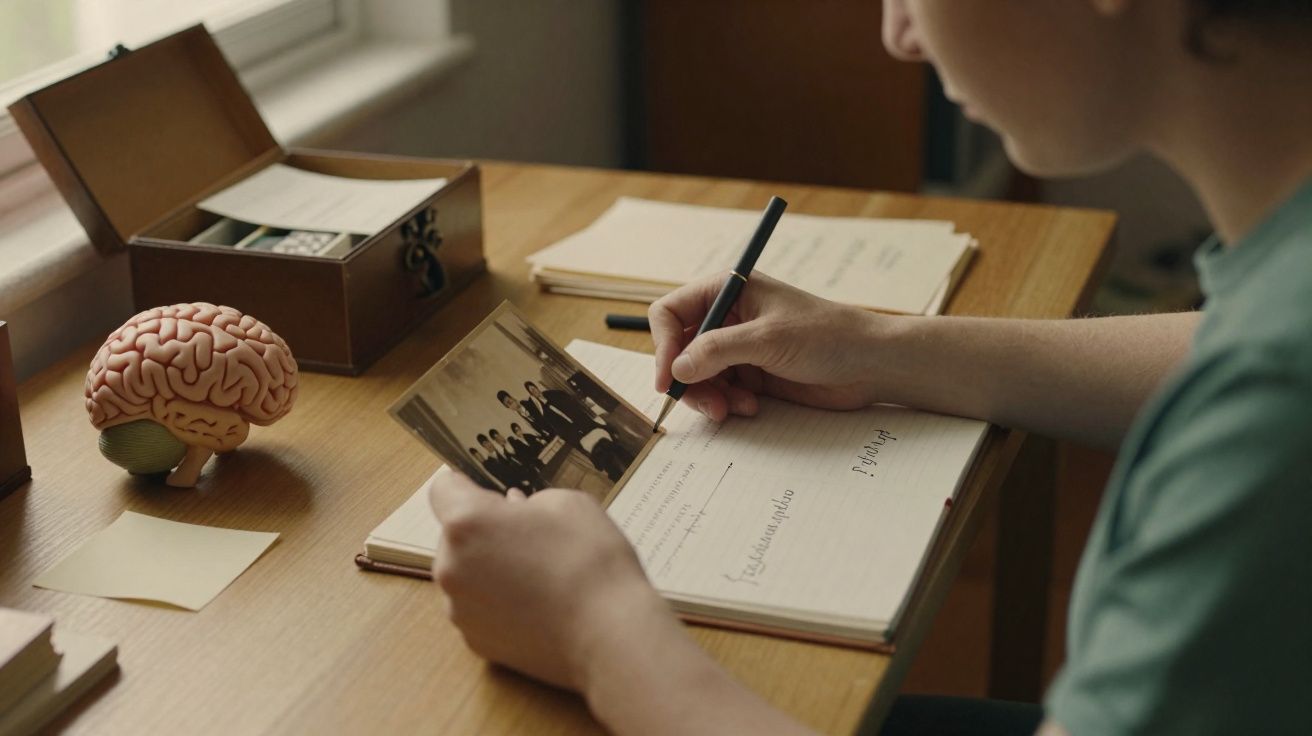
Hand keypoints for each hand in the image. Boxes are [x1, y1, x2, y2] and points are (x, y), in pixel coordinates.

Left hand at [427, 472, 681, 691]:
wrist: (609, 635)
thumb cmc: (590, 562)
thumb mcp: (567, 504)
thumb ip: (529, 502)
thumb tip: (515, 512)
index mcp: (468, 522)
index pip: (443, 488)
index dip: (466, 485)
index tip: (488, 491)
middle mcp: (451, 566)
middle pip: (454, 536)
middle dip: (484, 531)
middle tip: (529, 536)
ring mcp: (460, 609)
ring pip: (466, 575)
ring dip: (490, 569)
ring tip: (539, 576)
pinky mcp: (476, 641)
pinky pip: (480, 610)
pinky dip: (500, 604)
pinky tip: (538, 605)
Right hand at [649, 271, 887, 419]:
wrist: (870, 364)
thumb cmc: (827, 336)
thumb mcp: (768, 339)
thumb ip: (717, 351)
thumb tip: (676, 369)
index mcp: (728, 290)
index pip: (671, 313)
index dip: (663, 345)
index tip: (668, 378)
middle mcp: (728, 317)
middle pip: (679, 350)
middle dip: (688, 380)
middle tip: (706, 404)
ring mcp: (739, 347)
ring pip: (697, 376)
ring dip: (709, 396)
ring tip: (732, 409)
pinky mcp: (752, 374)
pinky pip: (720, 391)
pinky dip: (727, 403)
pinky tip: (751, 407)